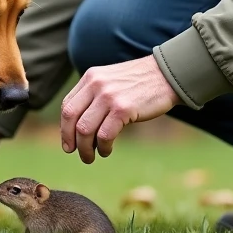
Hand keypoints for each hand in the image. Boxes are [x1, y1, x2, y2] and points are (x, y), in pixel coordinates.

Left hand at [60, 54, 180, 163]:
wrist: (166, 75)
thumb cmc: (140, 83)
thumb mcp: (111, 80)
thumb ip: (95, 95)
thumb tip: (79, 127)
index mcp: (91, 77)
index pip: (67, 106)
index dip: (65, 128)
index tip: (69, 142)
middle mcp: (96, 85)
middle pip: (71, 118)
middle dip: (70, 140)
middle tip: (75, 152)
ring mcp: (109, 96)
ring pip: (84, 130)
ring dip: (85, 149)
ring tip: (91, 156)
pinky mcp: (123, 109)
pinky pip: (104, 135)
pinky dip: (103, 147)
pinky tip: (107, 150)